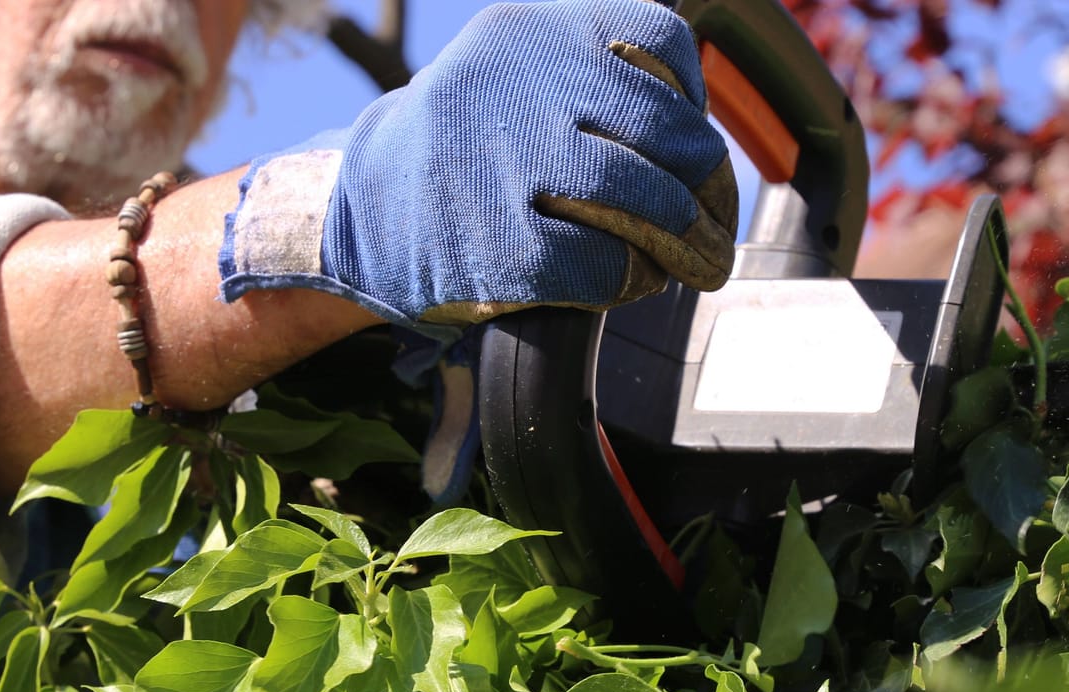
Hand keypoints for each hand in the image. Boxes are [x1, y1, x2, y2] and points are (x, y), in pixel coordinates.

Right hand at [219, 0, 737, 332]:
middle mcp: (513, 86)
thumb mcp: (509, 79)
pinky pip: (601, 262)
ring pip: (641, 195)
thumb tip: (701, 136)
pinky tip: (630, 280)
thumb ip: (590, 80)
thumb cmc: (457, 153)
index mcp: (524, 34)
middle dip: (703, 183)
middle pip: (663, 127)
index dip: (691, 98)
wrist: (356, 213)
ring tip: (687, 257)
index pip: (658, 39)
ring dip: (680, 237)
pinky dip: (631, 277)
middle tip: (712, 220)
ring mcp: (501, 166)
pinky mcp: (494, 247)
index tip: (687, 143)